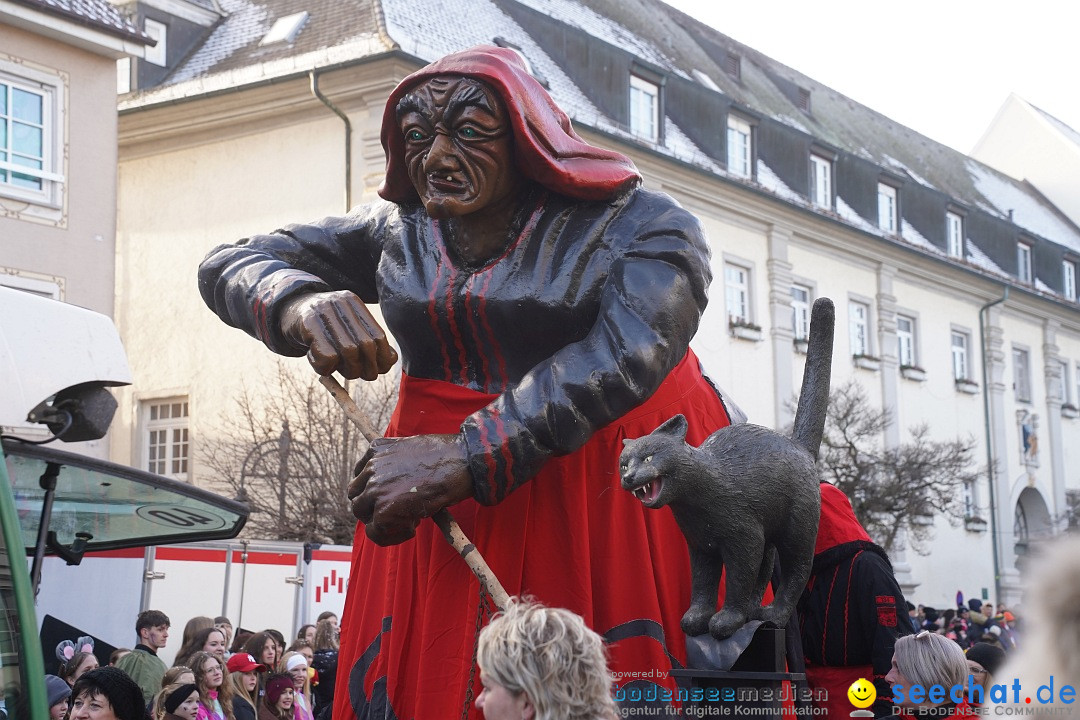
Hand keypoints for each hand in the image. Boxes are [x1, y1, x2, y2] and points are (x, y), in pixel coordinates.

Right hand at [279, 291, 397, 379]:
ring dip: (347, 370)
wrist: (286, 311)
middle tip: (358, 375)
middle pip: (366, 345)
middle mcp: (340, 303)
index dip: (382, 358)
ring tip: (338, 368)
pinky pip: (327, 356)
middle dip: (366, 368)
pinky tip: (319, 363)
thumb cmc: (322, 327)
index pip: (378, 336)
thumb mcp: (345, 328)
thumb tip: (389, 361)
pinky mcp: (307, 325)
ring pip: (348, 351)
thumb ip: (367, 341)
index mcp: (353, 303)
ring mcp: (323, 312)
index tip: (378, 370)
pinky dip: (326, 368)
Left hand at [348, 434, 473, 545]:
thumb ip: (395, 464)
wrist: (463, 462)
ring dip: (381, 521)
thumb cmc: (448, 456)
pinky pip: (375, 532)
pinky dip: (392, 535)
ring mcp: (376, 489)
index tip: (391, 497)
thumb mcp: (413, 449)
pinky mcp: (384, 510)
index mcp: (376, 450)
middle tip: (400, 512)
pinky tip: (413, 527)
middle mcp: (371, 468)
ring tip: (408, 520)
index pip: (360, 477)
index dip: (374, 492)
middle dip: (374, 508)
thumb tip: (393, 486)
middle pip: (357, 496)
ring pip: (362, 514)